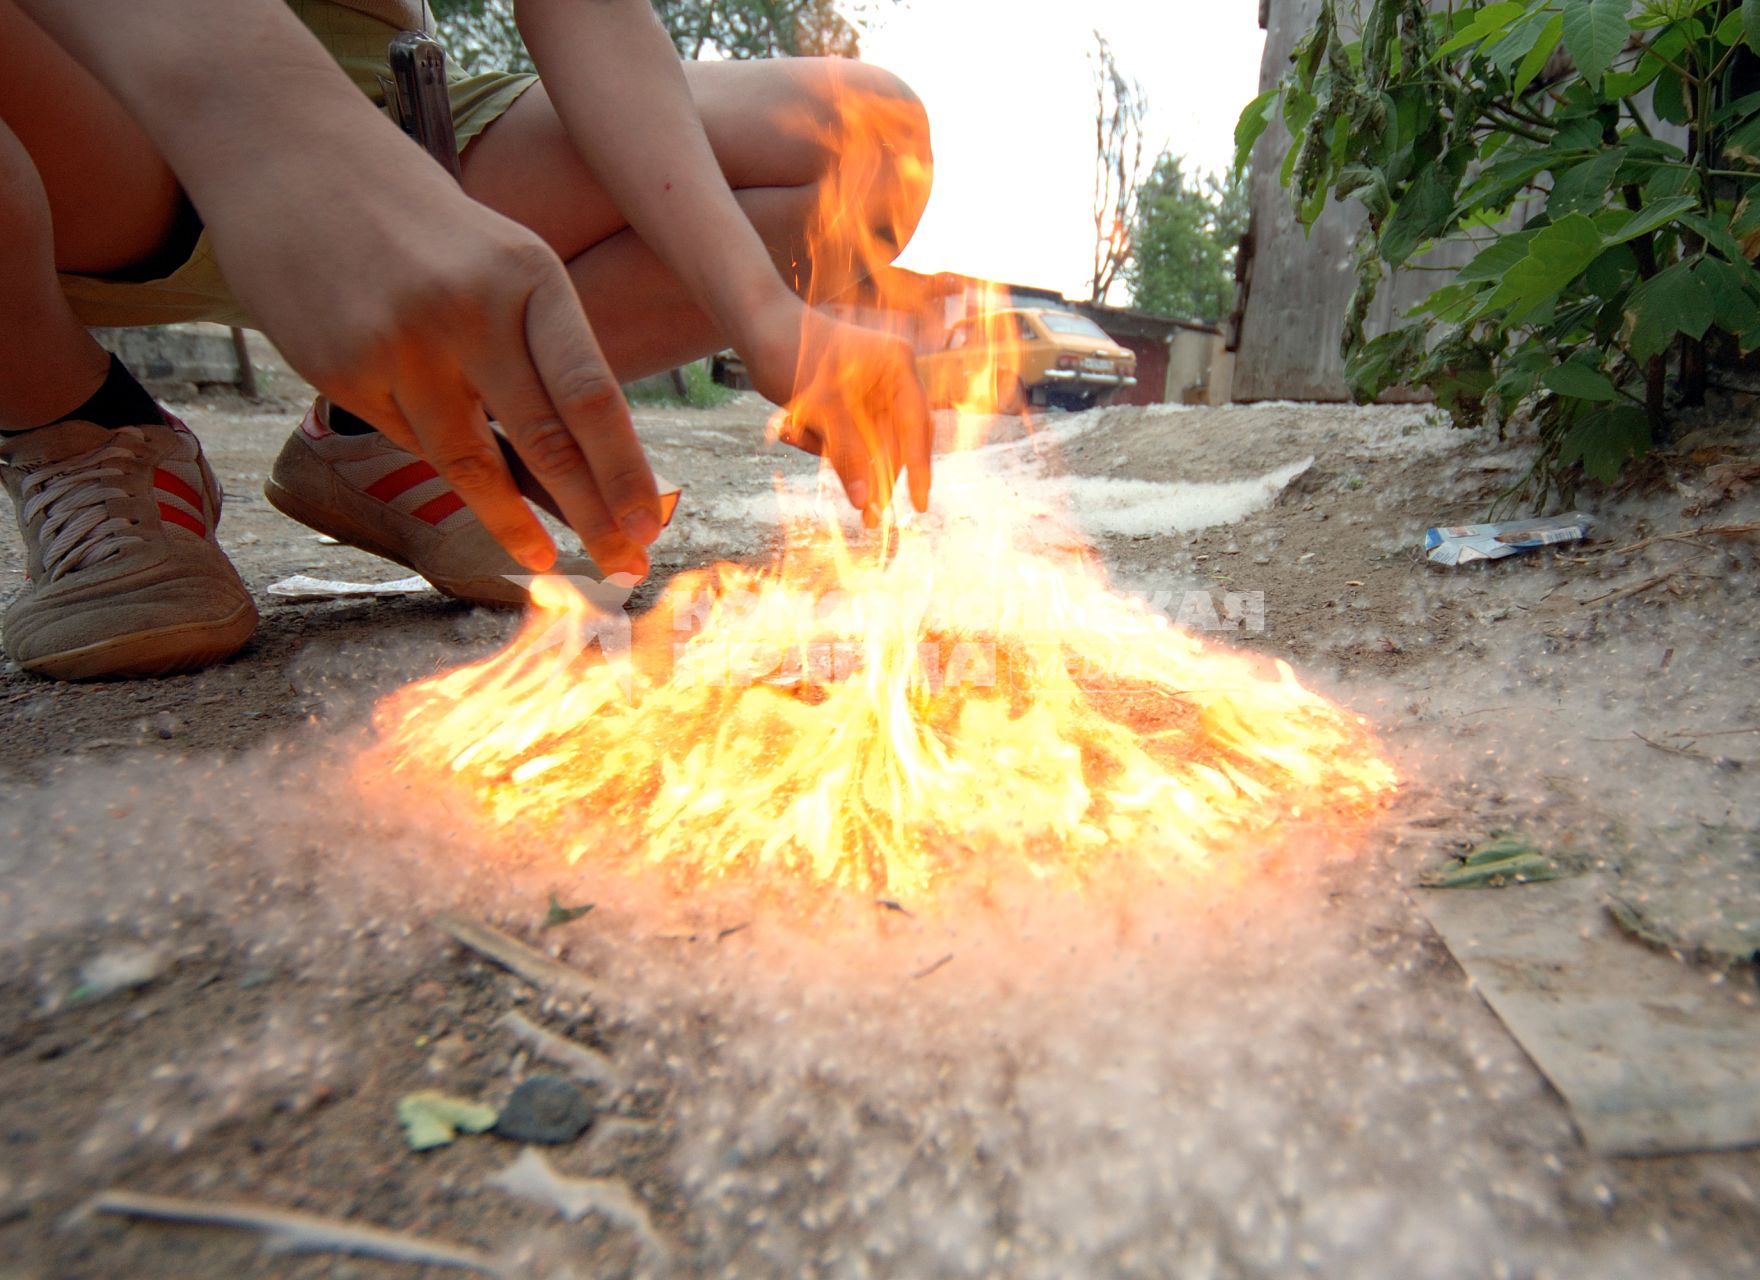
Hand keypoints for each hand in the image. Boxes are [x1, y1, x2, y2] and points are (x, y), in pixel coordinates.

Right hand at [209, 142, 663, 577]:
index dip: (624, 471)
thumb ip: (541, 347)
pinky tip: (467, 487)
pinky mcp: (342, 371)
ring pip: (469, 463)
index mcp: (528, 275)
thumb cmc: (419, 223)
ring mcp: (400, 345)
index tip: (650, 527)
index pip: (591, 394)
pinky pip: (408, 442)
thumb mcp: (501, 260)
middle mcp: (469, 310)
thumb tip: (585, 462)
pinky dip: (443, 468)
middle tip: (623, 569)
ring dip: (514, 523)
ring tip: (545, 560)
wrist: (286, 154)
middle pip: (545, 441)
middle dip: (591, 516)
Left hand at [743, 301, 932, 523]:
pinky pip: (848, 438)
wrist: (756, 325)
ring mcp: (873, 389)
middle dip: (875, 473)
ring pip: (869, 444)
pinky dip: (823, 443)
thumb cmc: (791, 353)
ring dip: (836, 453)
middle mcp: (892, 377)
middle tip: (866, 515)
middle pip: (898, 440)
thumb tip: (865, 501)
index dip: (920, 468)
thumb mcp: (820, 408)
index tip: (919, 505)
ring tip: (795, 433)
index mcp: (897, 365)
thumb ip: (847, 454)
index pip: (917, 426)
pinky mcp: (851, 402)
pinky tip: (791, 426)